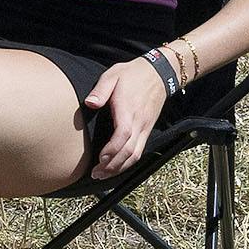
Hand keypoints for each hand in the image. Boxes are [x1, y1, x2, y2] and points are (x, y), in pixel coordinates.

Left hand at [81, 52, 171, 180]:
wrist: (158, 73)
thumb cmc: (132, 75)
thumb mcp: (113, 75)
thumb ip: (101, 90)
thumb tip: (90, 103)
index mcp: (128, 110)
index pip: (123, 135)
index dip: (112, 150)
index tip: (99, 159)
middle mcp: (139, 123)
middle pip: (129, 151)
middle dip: (112, 166)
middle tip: (95, 174)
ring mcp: (145, 128)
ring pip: (135, 155)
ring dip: (119, 168)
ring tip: (103, 175)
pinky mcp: (147, 130)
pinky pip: (139, 151)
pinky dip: (128, 163)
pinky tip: (117, 167)